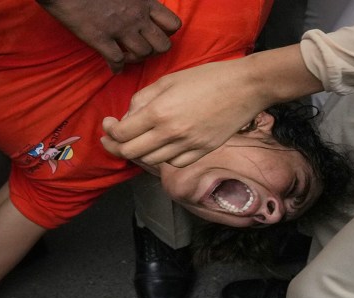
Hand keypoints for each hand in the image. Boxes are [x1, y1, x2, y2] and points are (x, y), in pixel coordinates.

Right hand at [37, 0, 180, 72]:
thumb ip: (136, 0)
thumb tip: (141, 8)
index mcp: (144, 2)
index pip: (173, 24)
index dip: (167, 33)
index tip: (154, 33)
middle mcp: (136, 17)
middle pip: (163, 46)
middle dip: (154, 51)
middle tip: (142, 49)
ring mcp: (120, 29)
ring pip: (143, 55)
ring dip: (136, 59)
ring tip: (126, 55)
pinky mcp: (101, 39)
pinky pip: (117, 61)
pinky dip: (116, 67)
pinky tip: (113, 67)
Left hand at [100, 57, 271, 166]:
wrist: (245, 87)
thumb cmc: (207, 78)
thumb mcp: (168, 80)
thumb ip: (143, 99)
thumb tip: (128, 117)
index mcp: (159, 112)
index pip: (122, 133)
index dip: (110, 131)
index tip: (108, 124)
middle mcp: (171, 133)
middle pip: (132, 153)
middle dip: (116, 147)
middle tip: (111, 139)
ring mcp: (188, 145)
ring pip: (151, 161)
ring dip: (140, 152)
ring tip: (137, 141)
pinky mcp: (202, 151)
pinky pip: (175, 163)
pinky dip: (164, 158)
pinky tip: (163, 146)